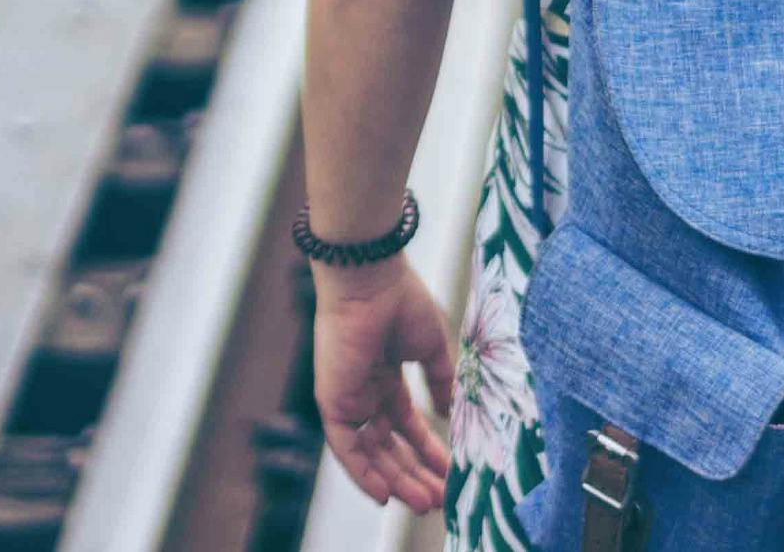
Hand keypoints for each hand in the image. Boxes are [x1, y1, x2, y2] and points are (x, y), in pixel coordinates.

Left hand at [310, 256, 457, 512]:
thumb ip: (440, 381)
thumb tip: (449, 412)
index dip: (427, 450)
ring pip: (372, 454)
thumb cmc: (400, 301)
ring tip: (424, 503)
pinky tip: (386, 495)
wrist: (370, 280)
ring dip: (396, 480)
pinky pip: (346, 449)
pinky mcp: (332, 403)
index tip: (450, 473)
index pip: (407, 425)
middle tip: (441, 498)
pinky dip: (364, 474)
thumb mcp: (430, 348)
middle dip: (415, 474)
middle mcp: (365, 393)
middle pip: (390, 446)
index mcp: (386, 377)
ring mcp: (348, 400)